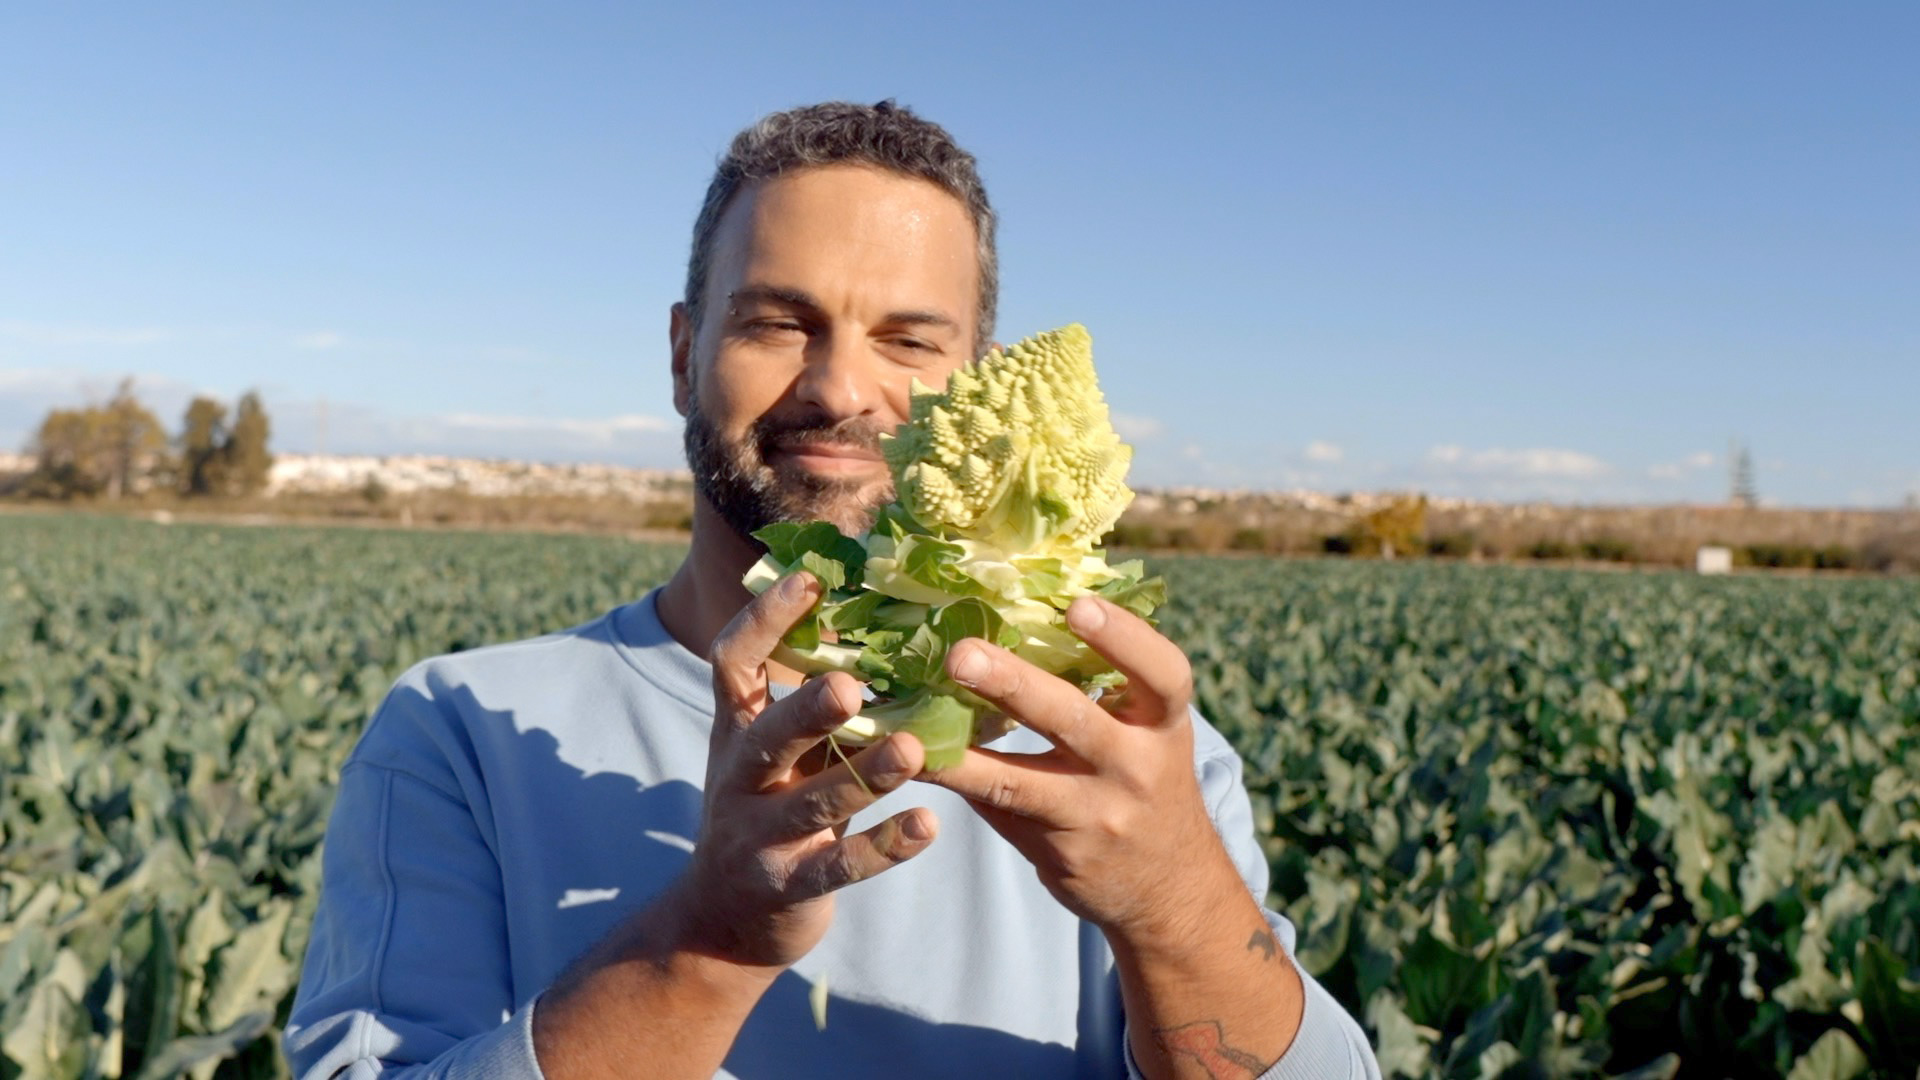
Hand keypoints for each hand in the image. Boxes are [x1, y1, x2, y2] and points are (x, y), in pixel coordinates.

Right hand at [675, 571, 937, 970]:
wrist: (724, 922)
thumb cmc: (770, 812)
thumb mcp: (776, 755)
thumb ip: (813, 707)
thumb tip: (881, 624)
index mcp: (735, 732)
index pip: (732, 664)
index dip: (764, 621)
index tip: (809, 579)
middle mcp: (738, 780)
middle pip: (764, 737)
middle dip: (806, 710)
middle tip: (852, 685)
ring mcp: (758, 838)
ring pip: (809, 804)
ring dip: (862, 775)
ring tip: (911, 751)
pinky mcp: (788, 887)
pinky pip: (837, 866)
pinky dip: (882, 848)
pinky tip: (928, 828)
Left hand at [916, 594, 1243, 952]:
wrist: (1169, 885)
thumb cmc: (1146, 780)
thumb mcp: (1150, 732)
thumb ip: (1103, 688)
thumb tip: (1015, 617)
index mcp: (1163, 724)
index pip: (1161, 674)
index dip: (1123, 637)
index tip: (1076, 605)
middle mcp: (1136, 768)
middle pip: (1074, 720)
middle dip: (1014, 685)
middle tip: (960, 654)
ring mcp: (1096, 815)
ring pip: (1020, 782)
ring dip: (962, 754)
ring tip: (910, 732)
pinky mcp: (1059, 852)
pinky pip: (998, 811)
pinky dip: (956, 782)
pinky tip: (913, 763)